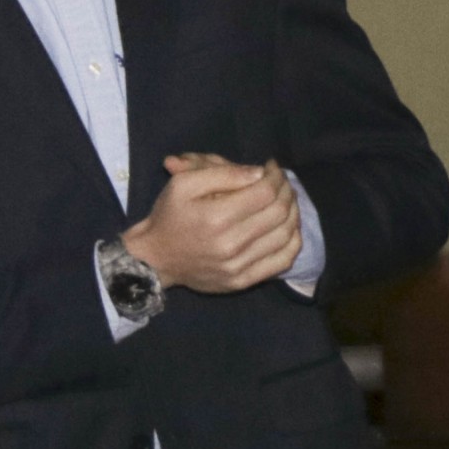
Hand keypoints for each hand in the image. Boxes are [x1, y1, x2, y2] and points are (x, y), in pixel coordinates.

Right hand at [124, 152, 302, 294]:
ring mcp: (238, 266)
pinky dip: (293, 241)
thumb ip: (220, 172)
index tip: (271, 167)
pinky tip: (288, 227)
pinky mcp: (242, 281)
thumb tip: (259, 173)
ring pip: (285, 235)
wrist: (155, 259)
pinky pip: (282, 261)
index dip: (275, 175)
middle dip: (286, 190)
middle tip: (280, 181)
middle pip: (279, 211)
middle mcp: (230, 244)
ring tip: (286, 200)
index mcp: (216, 217)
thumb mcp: (183, 183)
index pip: (265, 192)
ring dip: (293, 212)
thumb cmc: (169, 216)